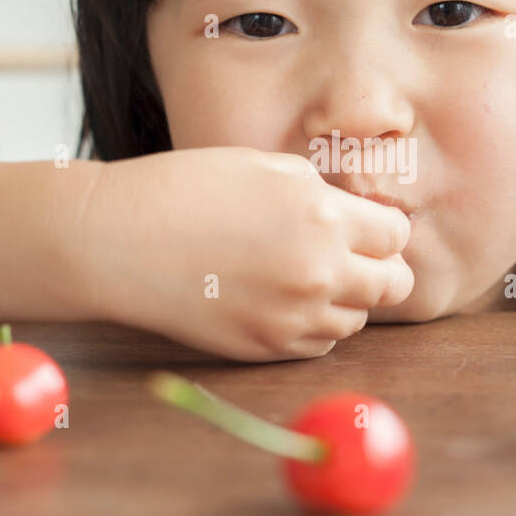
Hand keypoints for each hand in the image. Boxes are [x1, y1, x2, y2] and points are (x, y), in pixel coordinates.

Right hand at [69, 147, 413, 360]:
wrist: (118, 241)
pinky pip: (319, 343)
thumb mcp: (267, 168)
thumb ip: (324, 194)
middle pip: (392, 285)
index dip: (383, 229)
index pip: (397, 236)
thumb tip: (361, 215)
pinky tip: (283, 299)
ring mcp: (292, 316)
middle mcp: (318, 272)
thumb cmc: (186, 190)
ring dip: (346, 299)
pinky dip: (313, 325)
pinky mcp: (265, 347)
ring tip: (306, 275)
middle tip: (353, 256)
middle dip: (379, 268)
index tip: (365, 226)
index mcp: (323, 218)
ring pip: (357, 319)